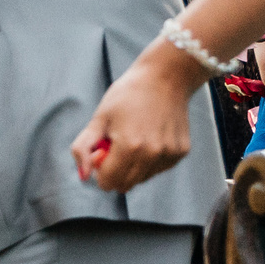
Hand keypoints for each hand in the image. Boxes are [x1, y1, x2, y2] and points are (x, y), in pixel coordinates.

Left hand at [69, 42, 201, 190]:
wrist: (165, 79)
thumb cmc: (127, 96)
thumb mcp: (98, 119)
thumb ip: (83, 149)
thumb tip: (82, 175)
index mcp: (129, 147)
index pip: (109, 182)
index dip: (99, 172)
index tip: (100, 156)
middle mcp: (153, 155)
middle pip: (126, 184)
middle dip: (114, 172)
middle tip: (114, 146)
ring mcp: (169, 154)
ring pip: (142, 178)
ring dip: (133, 167)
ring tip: (133, 138)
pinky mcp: (181, 152)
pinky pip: (158, 169)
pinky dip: (149, 160)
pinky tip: (149, 137)